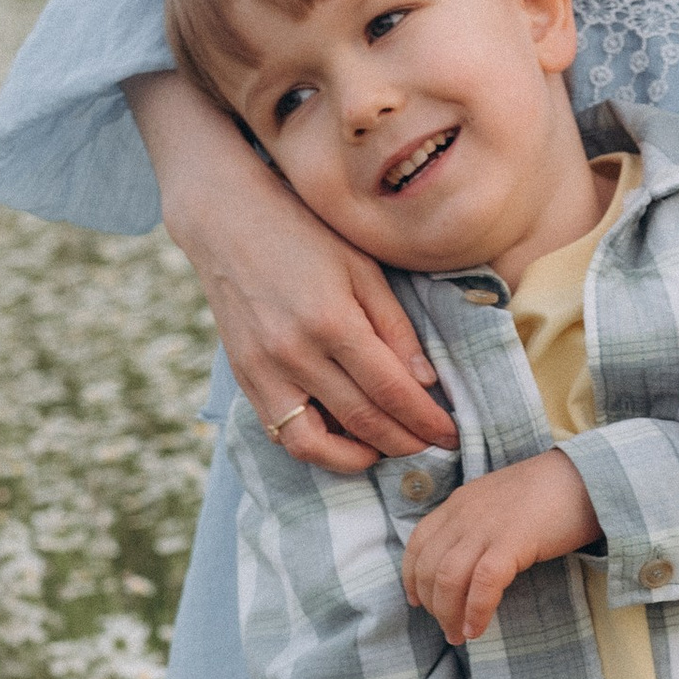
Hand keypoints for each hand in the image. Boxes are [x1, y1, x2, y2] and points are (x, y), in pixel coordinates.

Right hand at [127, 69, 456, 471]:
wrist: (226, 221)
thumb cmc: (303, 234)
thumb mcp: (362, 267)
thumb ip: (395, 327)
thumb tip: (426, 382)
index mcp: (332, 321)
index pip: (391, 391)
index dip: (426, 420)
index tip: (452, 434)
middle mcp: (294, 354)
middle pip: (361, 421)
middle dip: (405, 442)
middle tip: (434, 446)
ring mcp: (263, 371)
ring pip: (314, 444)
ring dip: (358, 457)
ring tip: (387, 447)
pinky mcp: (244, 378)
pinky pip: (282, 432)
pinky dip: (317, 446)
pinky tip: (345, 437)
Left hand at [402, 453, 598, 646]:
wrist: (586, 475)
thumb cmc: (550, 492)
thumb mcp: (499, 501)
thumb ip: (478, 524)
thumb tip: (469, 563)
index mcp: (460, 502)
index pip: (418, 542)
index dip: (411, 576)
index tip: (417, 601)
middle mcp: (465, 514)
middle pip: (428, 566)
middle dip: (432, 605)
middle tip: (447, 629)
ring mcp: (486, 527)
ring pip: (448, 578)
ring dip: (448, 614)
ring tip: (459, 635)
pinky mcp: (512, 541)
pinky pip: (482, 583)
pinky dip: (475, 610)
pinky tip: (477, 628)